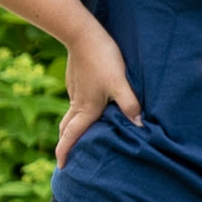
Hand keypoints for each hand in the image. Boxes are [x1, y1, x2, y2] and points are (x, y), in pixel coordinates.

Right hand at [54, 24, 140, 166]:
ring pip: (71, 115)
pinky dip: (78, 113)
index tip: (62, 166)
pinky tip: (89, 110)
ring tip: (79, 137)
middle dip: (66, 143)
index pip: (72, 135)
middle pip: (67, 128)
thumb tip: (139, 126)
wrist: (82, 35)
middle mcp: (77, 102)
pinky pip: (75, 102)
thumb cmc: (103, 59)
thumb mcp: (120, 83)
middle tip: (68, 157)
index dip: (65, 152)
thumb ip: (130, 105)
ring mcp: (75, 91)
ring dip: (72, 128)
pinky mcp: (77, 81)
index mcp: (86, 108)